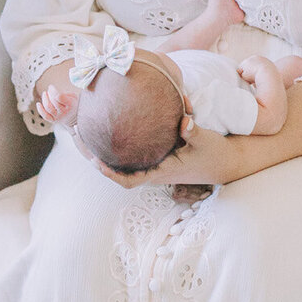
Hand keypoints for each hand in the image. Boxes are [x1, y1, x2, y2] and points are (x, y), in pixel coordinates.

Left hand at [37, 85, 77, 125]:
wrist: (76, 118)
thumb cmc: (74, 105)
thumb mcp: (74, 97)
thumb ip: (65, 93)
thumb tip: (54, 91)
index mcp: (70, 105)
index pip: (59, 96)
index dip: (53, 90)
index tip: (51, 86)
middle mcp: (64, 112)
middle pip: (53, 101)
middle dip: (49, 93)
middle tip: (49, 89)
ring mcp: (58, 117)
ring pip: (48, 107)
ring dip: (44, 99)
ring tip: (45, 93)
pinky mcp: (53, 120)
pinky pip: (45, 116)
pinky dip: (40, 110)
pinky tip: (38, 104)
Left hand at [79, 121, 234, 190]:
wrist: (224, 163)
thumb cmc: (213, 153)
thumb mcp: (205, 140)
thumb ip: (194, 131)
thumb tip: (184, 121)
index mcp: (162, 172)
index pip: (130, 181)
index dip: (111, 174)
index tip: (96, 163)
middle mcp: (153, 171)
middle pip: (118, 172)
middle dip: (96, 159)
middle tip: (77, 137)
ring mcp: (154, 166)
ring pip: (122, 164)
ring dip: (102, 153)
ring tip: (83, 132)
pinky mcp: (157, 159)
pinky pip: (131, 156)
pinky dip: (116, 147)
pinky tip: (107, 129)